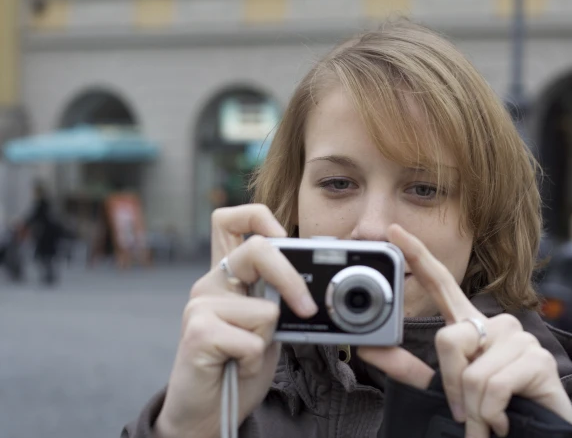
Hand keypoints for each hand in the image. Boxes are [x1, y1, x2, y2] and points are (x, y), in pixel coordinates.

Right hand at [154, 205, 317, 437]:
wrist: (206, 413)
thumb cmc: (238, 366)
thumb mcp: (265, 325)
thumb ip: (277, 298)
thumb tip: (313, 286)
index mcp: (227, 274)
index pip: (231, 219)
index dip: (260, 217)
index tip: (284, 240)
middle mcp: (211, 282)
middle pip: (258, 249)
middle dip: (291, 278)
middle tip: (305, 308)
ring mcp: (200, 305)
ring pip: (266, 308)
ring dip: (268, 339)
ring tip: (245, 354)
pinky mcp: (198, 332)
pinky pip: (252, 339)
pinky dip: (254, 360)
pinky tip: (236, 366)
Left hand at [358, 225, 571, 437]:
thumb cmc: (490, 410)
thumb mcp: (443, 389)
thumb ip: (407, 368)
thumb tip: (367, 347)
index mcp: (471, 326)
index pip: (442, 283)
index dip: (419, 255)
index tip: (396, 231)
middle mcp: (495, 324)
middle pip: (448, 339)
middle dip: (450, 385)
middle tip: (466, 412)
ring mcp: (518, 338)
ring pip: (471, 371)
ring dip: (475, 407)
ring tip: (493, 417)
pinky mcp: (538, 359)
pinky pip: (493, 387)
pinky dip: (492, 414)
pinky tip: (507, 418)